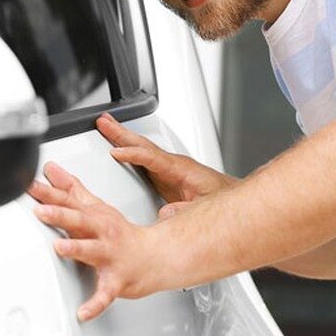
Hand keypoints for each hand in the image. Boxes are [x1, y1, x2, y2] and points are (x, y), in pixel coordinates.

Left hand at [28, 161, 164, 321]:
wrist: (154, 257)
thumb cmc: (121, 234)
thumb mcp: (95, 206)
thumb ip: (71, 188)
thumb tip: (51, 170)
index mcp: (94, 216)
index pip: (68, 201)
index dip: (48, 193)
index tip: (30, 186)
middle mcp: (102, 233)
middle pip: (80, 221)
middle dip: (61, 215)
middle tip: (42, 211)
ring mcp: (110, 256)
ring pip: (93, 252)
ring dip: (77, 249)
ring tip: (60, 248)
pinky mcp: (116, 280)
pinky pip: (105, 294)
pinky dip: (95, 303)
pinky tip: (83, 311)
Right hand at [96, 113, 234, 213]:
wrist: (232, 199)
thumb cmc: (223, 200)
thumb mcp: (206, 208)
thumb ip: (186, 211)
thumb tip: (164, 214)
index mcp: (181, 169)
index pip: (152, 158)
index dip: (133, 155)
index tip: (115, 152)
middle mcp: (173, 164)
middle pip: (143, 145)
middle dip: (122, 133)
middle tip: (103, 121)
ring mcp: (168, 167)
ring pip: (141, 147)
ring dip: (122, 136)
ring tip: (105, 125)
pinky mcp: (165, 174)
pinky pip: (143, 157)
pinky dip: (128, 149)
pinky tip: (118, 147)